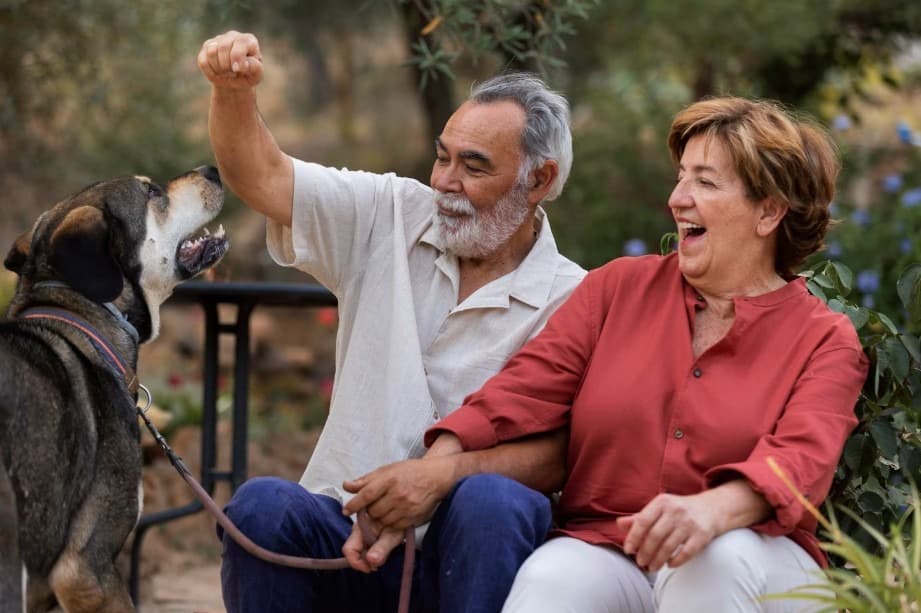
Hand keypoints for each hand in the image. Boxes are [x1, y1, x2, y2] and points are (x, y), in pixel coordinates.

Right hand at [197, 30, 262, 88]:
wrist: (235, 80)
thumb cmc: (248, 76)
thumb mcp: (256, 75)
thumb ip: (255, 68)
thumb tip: (243, 64)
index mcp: (248, 40)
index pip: (240, 42)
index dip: (237, 57)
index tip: (237, 70)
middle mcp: (233, 36)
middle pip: (224, 47)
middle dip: (227, 65)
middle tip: (232, 74)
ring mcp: (218, 40)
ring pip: (212, 52)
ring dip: (218, 69)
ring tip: (226, 74)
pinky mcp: (206, 47)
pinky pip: (203, 60)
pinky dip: (210, 72)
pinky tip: (217, 74)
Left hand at [342, 457, 456, 528]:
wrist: (435, 477)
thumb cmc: (409, 472)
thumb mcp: (387, 470)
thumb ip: (366, 480)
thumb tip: (346, 485)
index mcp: (389, 479)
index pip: (367, 494)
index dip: (354, 504)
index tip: (346, 511)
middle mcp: (398, 494)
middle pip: (374, 511)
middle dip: (368, 511)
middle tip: (370, 508)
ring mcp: (406, 507)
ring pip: (383, 521)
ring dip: (378, 519)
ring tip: (382, 510)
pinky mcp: (413, 518)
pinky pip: (394, 527)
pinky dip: (389, 524)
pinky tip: (391, 515)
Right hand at [342, 520, 406, 571]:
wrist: (402, 512)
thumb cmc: (399, 523)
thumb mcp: (393, 535)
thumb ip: (382, 547)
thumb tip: (371, 561)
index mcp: (360, 527)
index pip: (349, 549)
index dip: (357, 563)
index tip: (371, 568)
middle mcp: (356, 530)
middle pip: (352, 552)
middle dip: (364, 562)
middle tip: (379, 563)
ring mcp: (359, 534)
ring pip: (357, 553)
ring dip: (368, 559)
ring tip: (383, 555)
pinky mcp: (364, 537)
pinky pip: (363, 551)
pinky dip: (370, 555)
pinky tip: (380, 553)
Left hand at [616, 492, 718, 571]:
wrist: (713, 508)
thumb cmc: (679, 510)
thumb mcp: (660, 508)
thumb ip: (640, 517)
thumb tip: (619, 524)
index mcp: (662, 502)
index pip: (643, 521)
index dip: (633, 537)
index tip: (628, 550)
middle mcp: (676, 510)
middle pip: (655, 536)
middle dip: (645, 552)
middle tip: (640, 562)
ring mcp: (690, 523)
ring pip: (669, 546)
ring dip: (657, 560)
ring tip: (651, 567)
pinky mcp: (702, 535)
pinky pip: (686, 552)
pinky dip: (676, 561)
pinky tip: (669, 564)